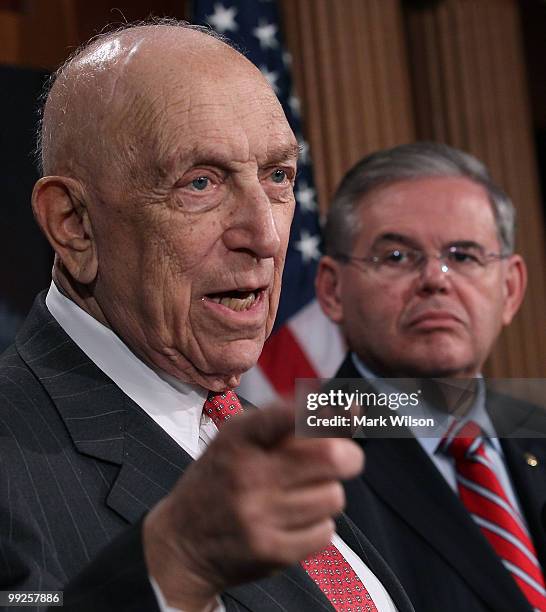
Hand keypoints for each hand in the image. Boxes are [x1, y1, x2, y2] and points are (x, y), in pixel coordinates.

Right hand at [143, 403, 363, 610]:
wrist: (182, 543)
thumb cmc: (223, 477)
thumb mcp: (241, 438)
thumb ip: (292, 419)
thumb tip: (353, 407)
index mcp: (239, 437)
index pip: (288, 415)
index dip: (325, 411)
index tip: (349, 409)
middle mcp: (247, 473)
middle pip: (332, 457)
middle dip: (348, 455)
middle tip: (343, 458)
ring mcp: (258, 515)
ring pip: (333, 496)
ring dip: (328, 493)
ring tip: (302, 495)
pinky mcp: (271, 551)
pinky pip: (326, 532)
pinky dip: (319, 525)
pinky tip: (295, 521)